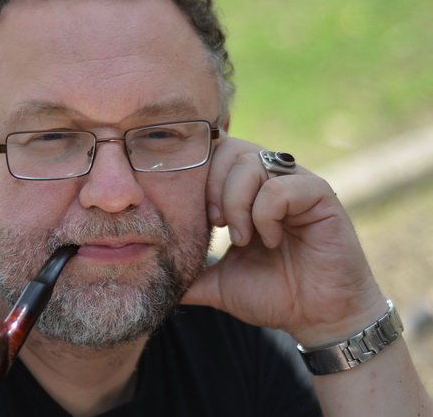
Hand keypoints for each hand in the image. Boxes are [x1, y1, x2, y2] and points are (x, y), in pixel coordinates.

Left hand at [182, 137, 386, 346]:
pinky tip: (271, 240)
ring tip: (244, 238)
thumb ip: (187, 272)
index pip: (212, 155)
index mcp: (246, 191)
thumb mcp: (217, 282)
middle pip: (228, 148)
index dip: (197, 179)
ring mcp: (295, 183)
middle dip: (213, 187)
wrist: (316, 319)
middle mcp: (271, 179)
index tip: (202, 219)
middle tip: (217, 225)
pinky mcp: (320, 194)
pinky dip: (265, 214)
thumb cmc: (272, 295)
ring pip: (251, 162)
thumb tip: (148, 277)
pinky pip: (281, 186)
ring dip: (237, 202)